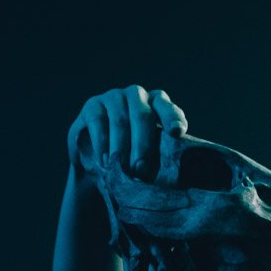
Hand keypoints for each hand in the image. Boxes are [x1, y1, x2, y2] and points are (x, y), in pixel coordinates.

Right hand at [67, 85, 187, 180]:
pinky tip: (104, 161)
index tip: (177, 132)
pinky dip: (102, 144)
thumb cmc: (131, 159)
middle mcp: (137, 95)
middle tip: (140, 170)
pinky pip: (98, 122)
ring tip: (121, 170)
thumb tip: (169, 175)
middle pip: (142, 116)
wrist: (97, 160)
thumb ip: (160, 156)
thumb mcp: (148, 157)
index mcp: (157, 105)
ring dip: (121, 148)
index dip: (172, 118)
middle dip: (142, 145)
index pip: (167, 108)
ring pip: (120, 121)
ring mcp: (114, 97)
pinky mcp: (93, 105)